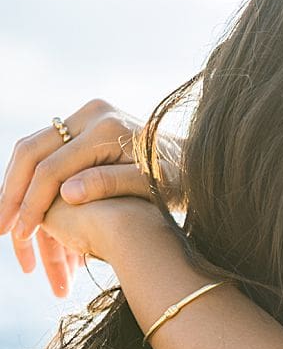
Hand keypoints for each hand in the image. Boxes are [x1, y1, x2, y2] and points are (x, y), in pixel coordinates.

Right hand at [0, 99, 179, 295]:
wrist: (197, 160)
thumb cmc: (181, 179)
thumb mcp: (153, 187)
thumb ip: (112, 184)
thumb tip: (66, 193)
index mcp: (108, 128)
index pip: (53, 168)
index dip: (33, 204)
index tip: (22, 235)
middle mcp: (92, 114)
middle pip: (32, 151)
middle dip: (11, 193)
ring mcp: (85, 116)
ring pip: (31, 149)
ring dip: (13, 186)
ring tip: (5, 221)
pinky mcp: (83, 125)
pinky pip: (44, 150)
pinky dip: (28, 178)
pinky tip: (22, 206)